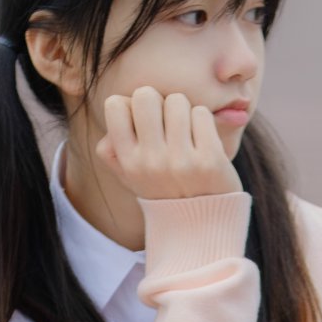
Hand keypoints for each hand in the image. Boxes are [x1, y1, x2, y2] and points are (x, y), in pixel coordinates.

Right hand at [95, 85, 242, 199]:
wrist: (201, 226)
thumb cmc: (165, 191)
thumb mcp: (131, 177)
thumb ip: (112, 148)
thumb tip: (115, 110)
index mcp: (128, 163)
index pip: (115, 104)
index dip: (131, 105)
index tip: (144, 123)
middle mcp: (150, 162)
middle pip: (145, 95)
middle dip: (159, 102)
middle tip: (169, 124)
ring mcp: (180, 162)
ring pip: (177, 100)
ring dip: (184, 112)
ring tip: (187, 136)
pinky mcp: (209, 160)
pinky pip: (202, 114)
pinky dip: (204, 123)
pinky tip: (203, 143)